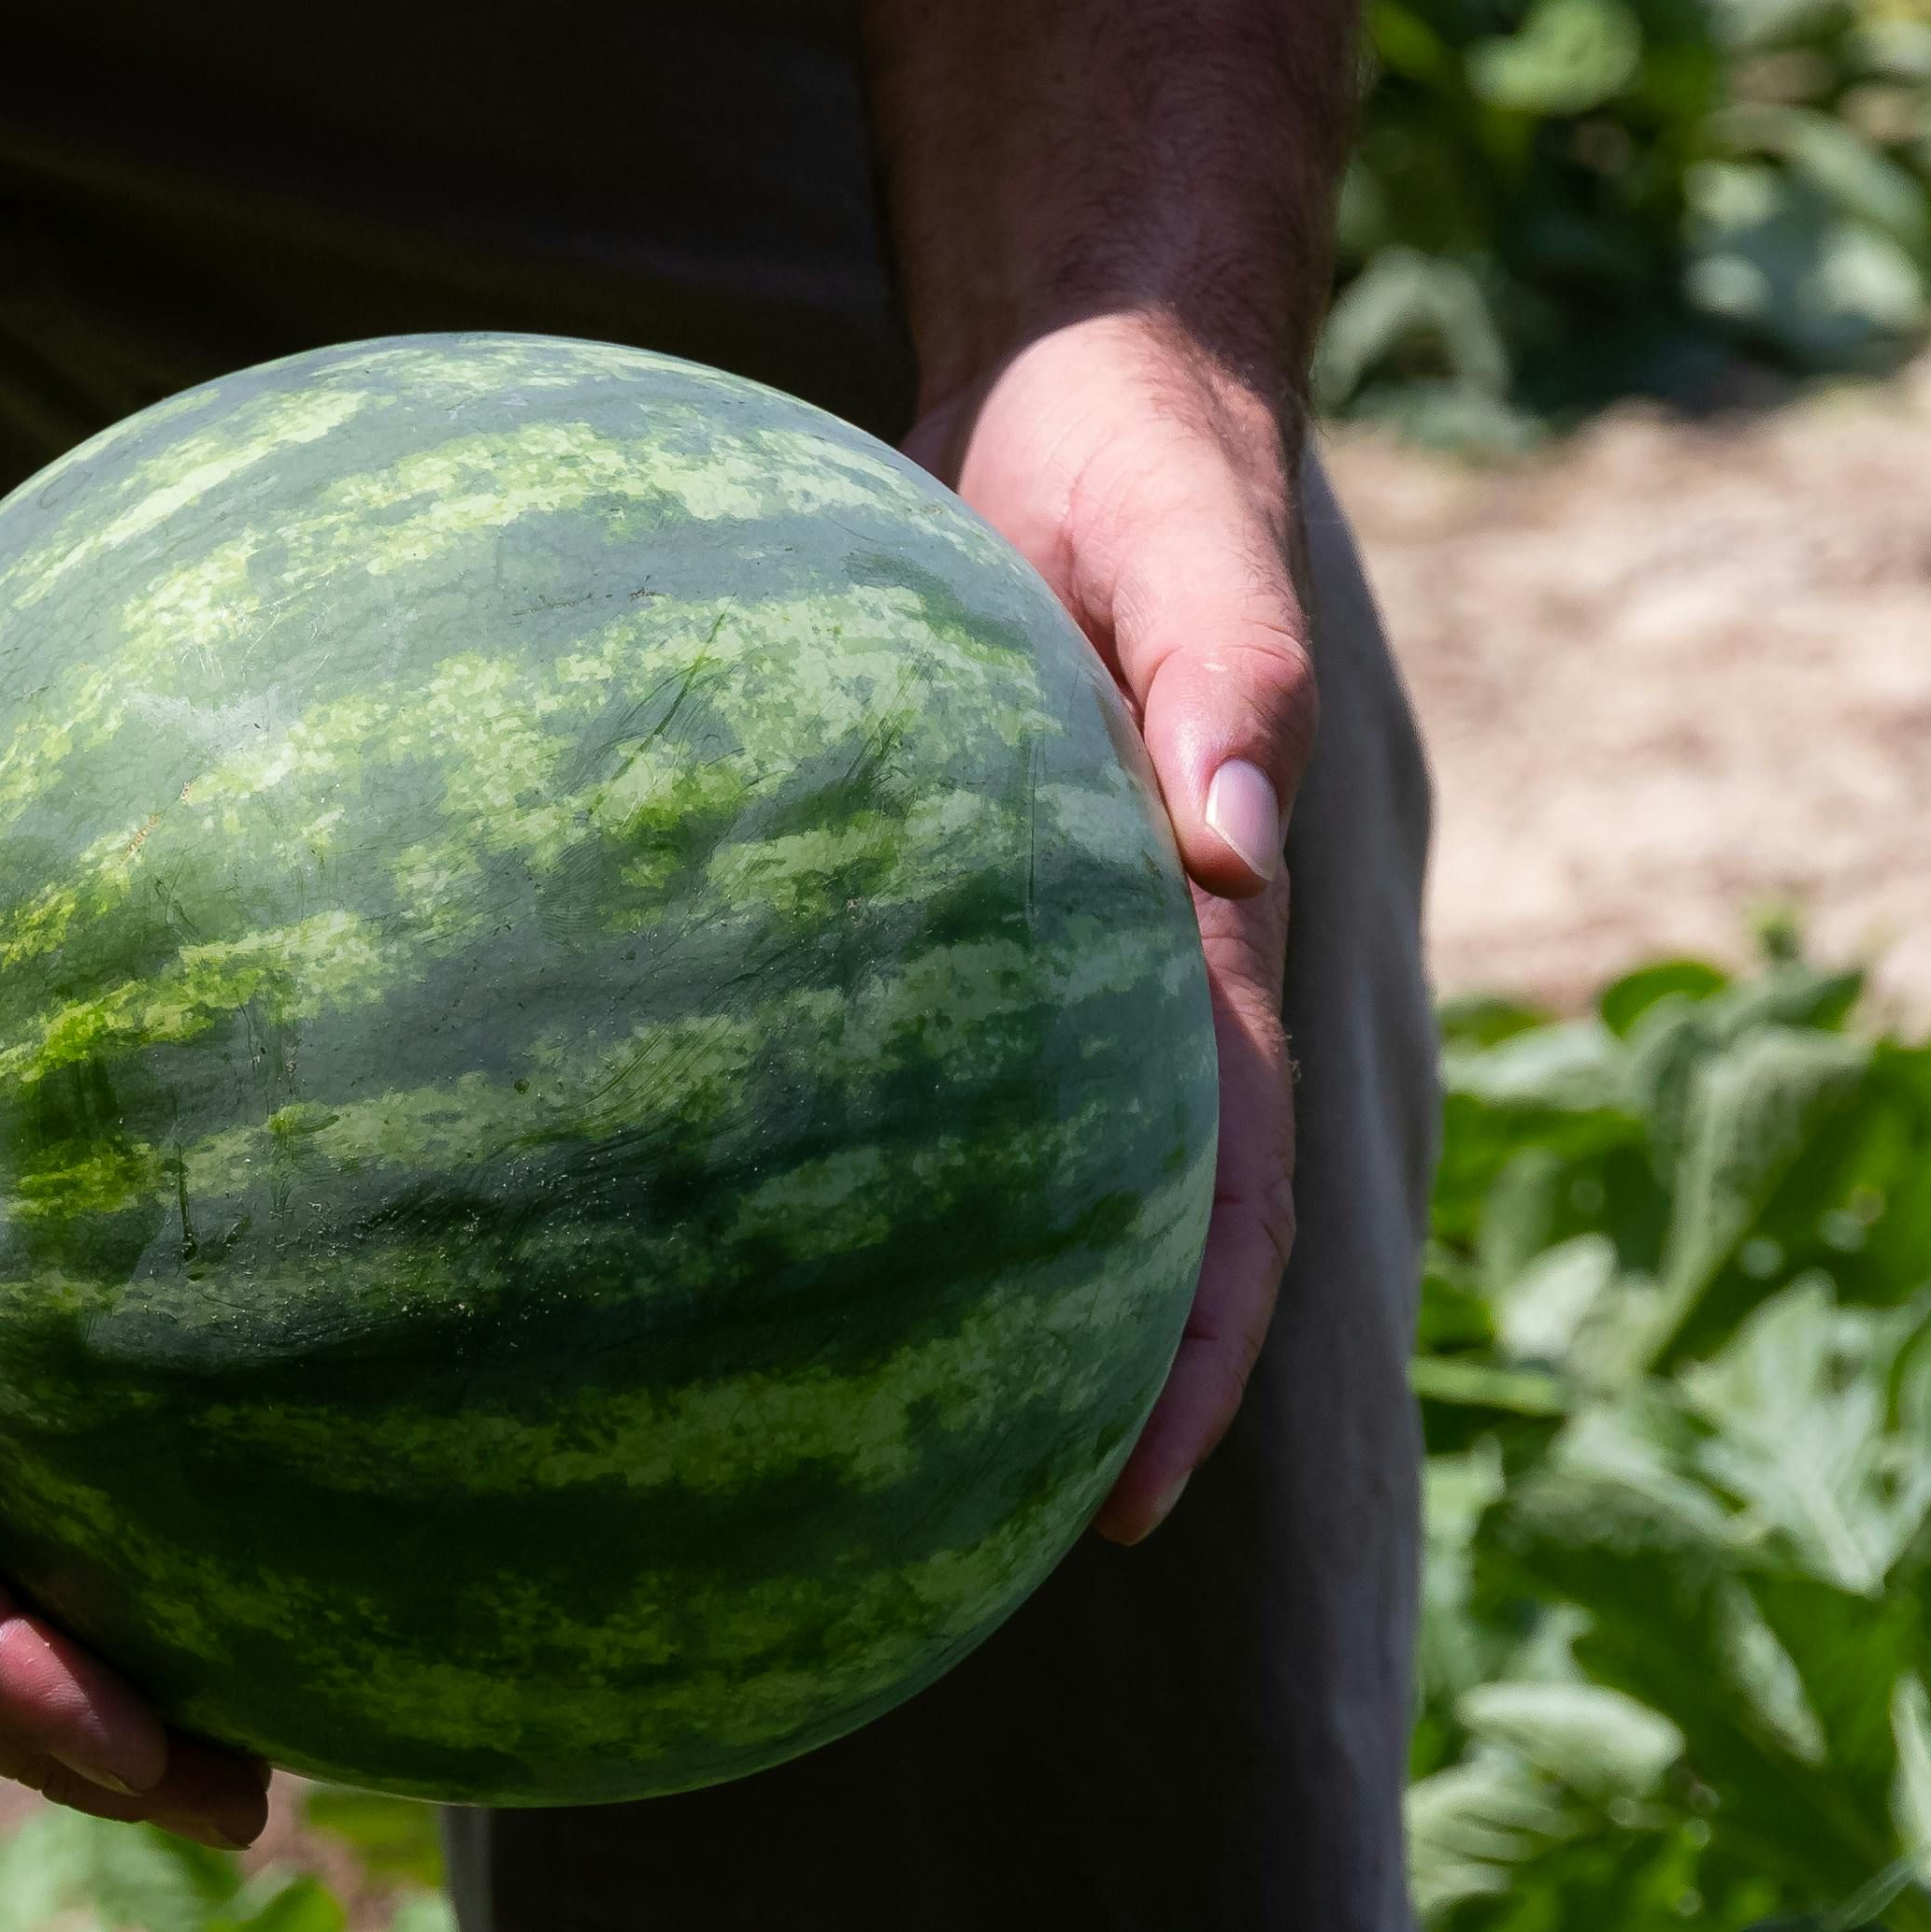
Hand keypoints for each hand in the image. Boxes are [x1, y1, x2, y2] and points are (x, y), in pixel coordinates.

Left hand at [906, 311, 1309, 1544]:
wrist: (1078, 383)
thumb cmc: (1145, 459)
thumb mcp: (1197, 547)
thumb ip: (1225, 682)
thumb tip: (1227, 845)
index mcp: (1207, 931)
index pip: (1215, 1185)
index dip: (1186, 1354)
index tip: (1125, 1503)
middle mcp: (1127, 961)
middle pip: (1115, 1218)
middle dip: (1068, 1388)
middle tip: (970, 1548)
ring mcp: (1030, 930)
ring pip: (1006, 1147)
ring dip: (959, 1291)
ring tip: (841, 1438)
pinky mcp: (930, 879)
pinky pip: (890, 1027)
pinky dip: (837, 1127)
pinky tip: (703, 1199)